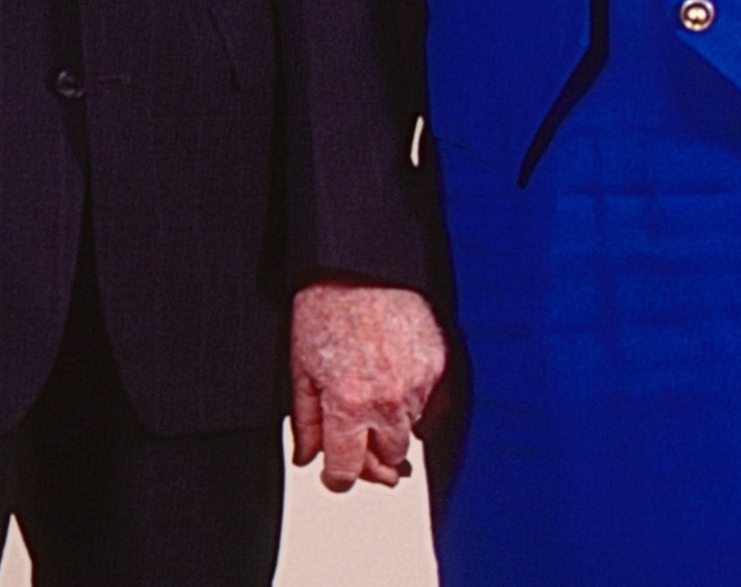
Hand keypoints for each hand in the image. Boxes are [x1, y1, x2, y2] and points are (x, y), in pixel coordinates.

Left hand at [289, 281, 446, 490]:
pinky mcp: (439, 367)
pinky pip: (430, 405)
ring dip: (392, 428)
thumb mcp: (301, 366)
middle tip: (356, 443)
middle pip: (387, 463)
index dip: (336, 477)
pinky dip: (413, 402)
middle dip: (369, 458)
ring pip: (410, 434)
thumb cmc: (327, 305)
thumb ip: (306, 420)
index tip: (333, 473)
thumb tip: (307, 456)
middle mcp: (388, 402)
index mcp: (348, 404)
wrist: (364, 264)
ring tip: (373, 398)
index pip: (347, 471)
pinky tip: (394, 381)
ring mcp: (418, 385)